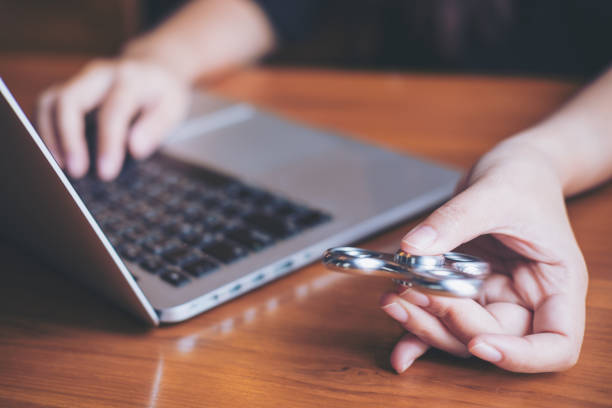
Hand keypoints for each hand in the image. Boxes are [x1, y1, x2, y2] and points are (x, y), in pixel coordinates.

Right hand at [37, 57, 189, 179]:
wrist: (152, 68)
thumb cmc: (163, 93)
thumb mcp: (173, 108)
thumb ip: (155, 128)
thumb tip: (135, 149)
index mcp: (130, 78)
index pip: (114, 110)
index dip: (108, 142)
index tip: (106, 172)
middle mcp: (100, 74)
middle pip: (71, 100)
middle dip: (69, 138)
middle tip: (77, 172)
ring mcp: (80, 79)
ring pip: (51, 101)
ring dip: (51, 135)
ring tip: (61, 166)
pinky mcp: (68, 88)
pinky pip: (47, 106)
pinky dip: (46, 130)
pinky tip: (56, 154)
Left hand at [380, 138, 587, 372]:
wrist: (514, 167)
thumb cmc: (524, 179)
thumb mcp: (494, 194)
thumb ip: (454, 221)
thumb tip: (413, 248)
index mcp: (555, 284)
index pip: (556, 344)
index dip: (520, 356)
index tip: (480, 342)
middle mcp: (525, 299)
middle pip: (494, 338)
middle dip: (450, 323)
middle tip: (412, 294)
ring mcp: (492, 297)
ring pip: (460, 333)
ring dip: (424, 325)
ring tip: (393, 300)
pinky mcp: (464, 290)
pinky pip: (440, 317)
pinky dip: (416, 325)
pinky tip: (395, 327)